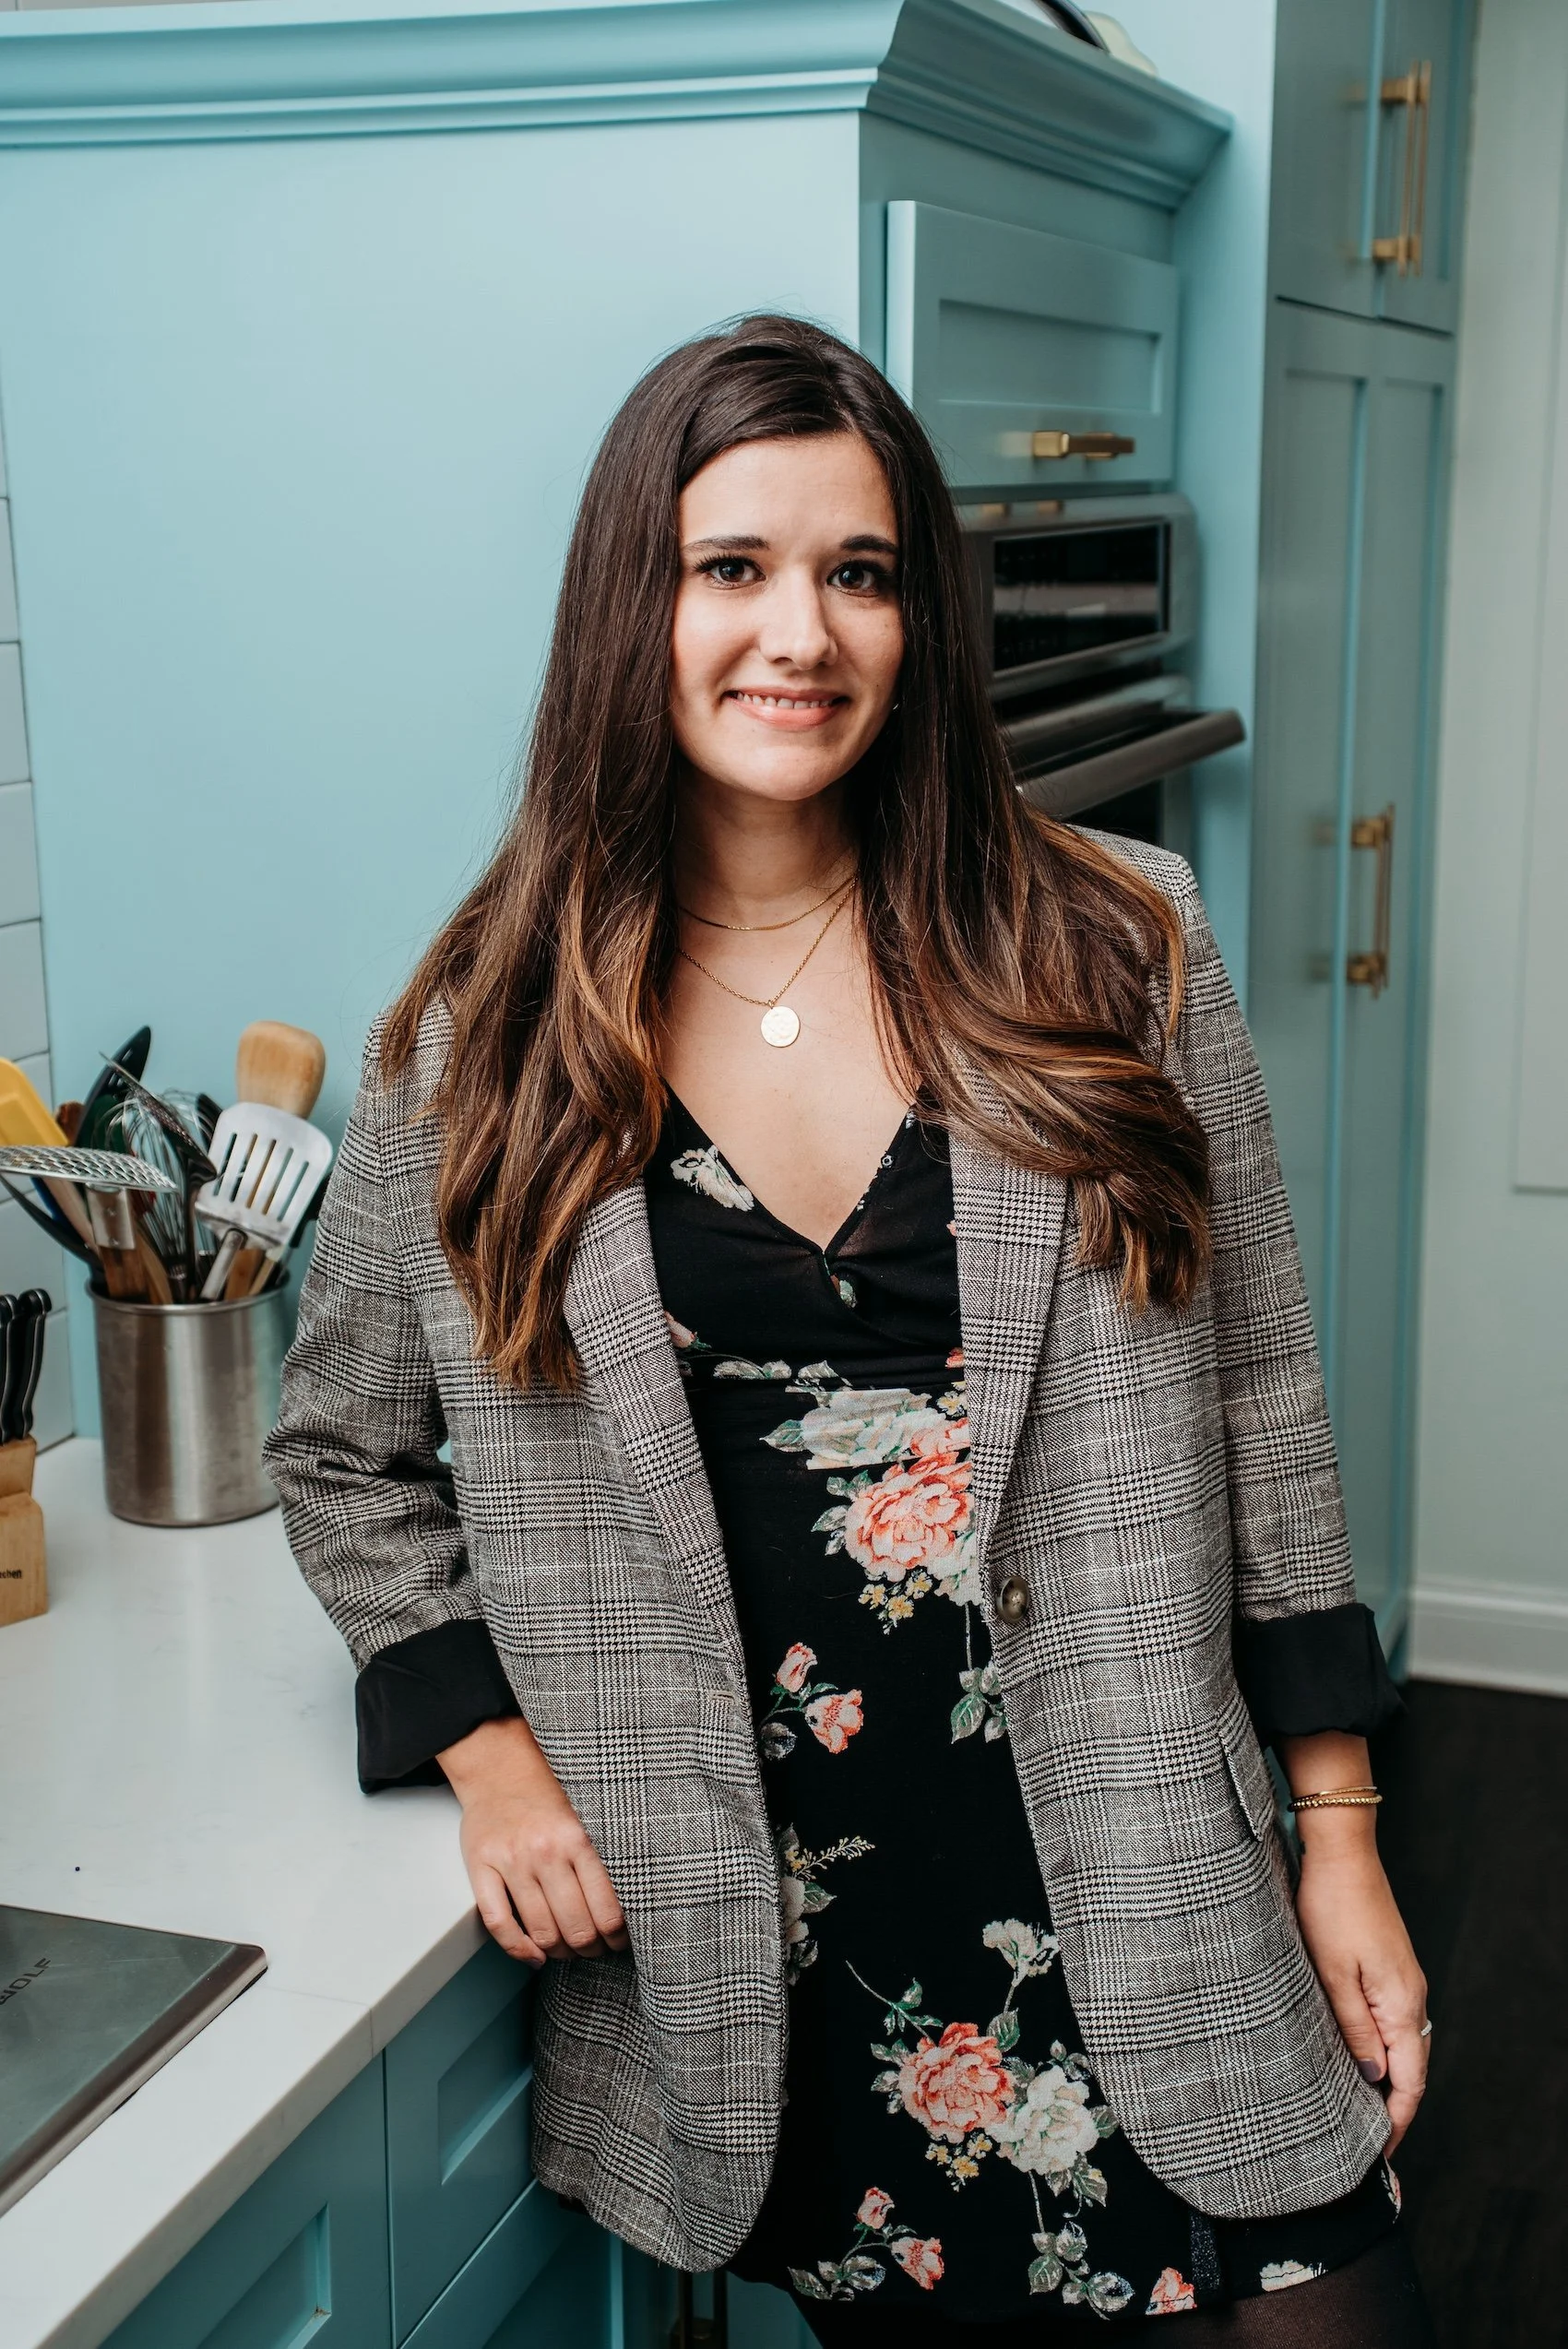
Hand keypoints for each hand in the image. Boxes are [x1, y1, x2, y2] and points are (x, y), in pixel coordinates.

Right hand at [437, 1715, 628, 1967]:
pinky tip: (534, 1956)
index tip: (619, 1942)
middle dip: (590, 1949)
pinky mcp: (481, 1868)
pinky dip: (518, 1949)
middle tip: (594, 1950)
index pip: (608, 1909)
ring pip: (541, 1931)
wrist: (500, 1769)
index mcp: (580, 1839)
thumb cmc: (548, 1798)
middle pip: (576, 1927)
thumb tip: (629, 1906)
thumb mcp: (586, 1819)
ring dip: (559, 1952)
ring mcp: (512, 1861)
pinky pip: (498, 1924)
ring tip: (567, 1951)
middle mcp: (547, 1851)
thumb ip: (601, 1859)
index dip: (616, 1937)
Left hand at [1293, 1829, 1428, 2157]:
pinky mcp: (1389, 1968)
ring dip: (1388, 2080)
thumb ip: (1355, 2029)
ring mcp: (1402, 1981)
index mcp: (1401, 2004)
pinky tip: (1359, 2058)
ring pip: (1404, 2046)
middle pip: (1413, 2069)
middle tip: (1366, 2145)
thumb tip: (1373, 2078)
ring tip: (1359, 2112)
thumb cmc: (1331, 1907)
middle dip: (1393, 2109)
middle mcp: (1411, 1996)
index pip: (1410, 2082)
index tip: (1379, 2155)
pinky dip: (1382, 2050)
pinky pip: (1393, 2023)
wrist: (1341, 1852)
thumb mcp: (1333, 1973)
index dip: (1396, 2122)